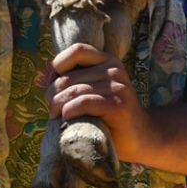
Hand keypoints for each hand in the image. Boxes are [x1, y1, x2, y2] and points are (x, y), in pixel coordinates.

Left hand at [41, 42, 150, 161]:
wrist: (141, 137)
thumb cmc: (109, 115)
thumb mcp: (92, 90)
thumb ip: (74, 79)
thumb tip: (45, 76)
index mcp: (108, 60)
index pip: (76, 50)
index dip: (58, 66)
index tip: (54, 86)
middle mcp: (114, 70)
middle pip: (68, 76)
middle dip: (53, 94)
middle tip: (52, 110)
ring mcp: (118, 87)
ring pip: (73, 90)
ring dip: (57, 105)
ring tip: (56, 117)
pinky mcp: (117, 105)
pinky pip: (84, 102)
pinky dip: (69, 111)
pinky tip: (66, 119)